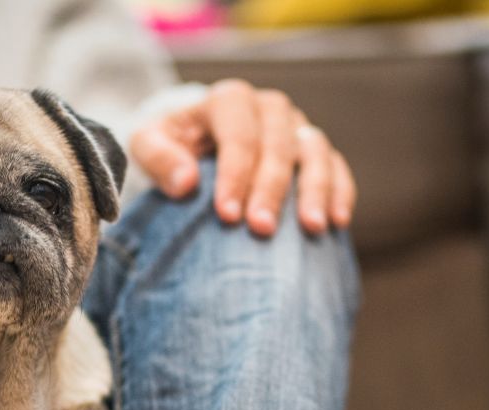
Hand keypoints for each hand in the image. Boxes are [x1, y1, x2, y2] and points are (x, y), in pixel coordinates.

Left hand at [129, 79, 355, 237]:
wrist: (194, 144)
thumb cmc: (170, 147)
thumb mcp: (148, 145)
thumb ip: (159, 158)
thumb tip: (186, 182)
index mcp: (228, 100)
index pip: (238, 134)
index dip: (234, 174)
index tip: (226, 215)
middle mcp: (268, 108)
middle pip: (278, 144)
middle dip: (271, 189)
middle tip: (261, 230)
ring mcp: (295, 127)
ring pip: (315, 151)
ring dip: (315, 190)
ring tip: (312, 228)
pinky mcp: (313, 150)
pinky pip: (336, 165)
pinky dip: (339, 191)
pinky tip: (336, 222)